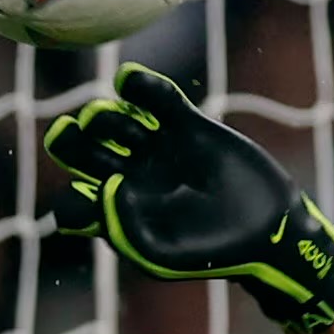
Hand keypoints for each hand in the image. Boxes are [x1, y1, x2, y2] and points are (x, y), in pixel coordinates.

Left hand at [43, 64, 333, 333]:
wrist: (265, 229)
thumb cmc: (211, 252)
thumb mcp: (161, 253)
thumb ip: (124, 229)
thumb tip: (102, 188)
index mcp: (118, 213)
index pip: (75, 202)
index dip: (71, 200)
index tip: (88, 197)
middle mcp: (131, 176)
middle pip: (83, 150)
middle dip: (68, 140)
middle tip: (69, 131)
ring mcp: (157, 148)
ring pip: (113, 121)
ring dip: (100, 115)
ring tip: (107, 119)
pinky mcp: (186, 124)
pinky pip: (155, 97)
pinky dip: (138, 85)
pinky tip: (127, 80)